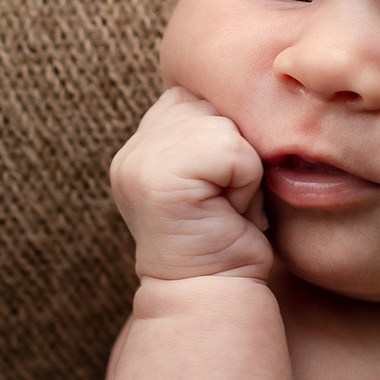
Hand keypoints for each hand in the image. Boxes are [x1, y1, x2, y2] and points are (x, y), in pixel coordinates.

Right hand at [110, 88, 272, 283]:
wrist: (211, 296)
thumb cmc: (228, 238)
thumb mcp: (217, 173)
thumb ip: (209, 131)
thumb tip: (247, 82)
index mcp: (145, 141)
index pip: (202, 98)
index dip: (227, 142)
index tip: (216, 191)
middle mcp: (133, 146)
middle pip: (214, 105)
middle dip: (235, 152)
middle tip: (222, 201)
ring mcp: (138, 159)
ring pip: (225, 125)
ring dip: (242, 168)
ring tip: (225, 206)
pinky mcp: (155, 176)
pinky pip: (231, 149)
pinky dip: (244, 181)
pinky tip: (227, 213)